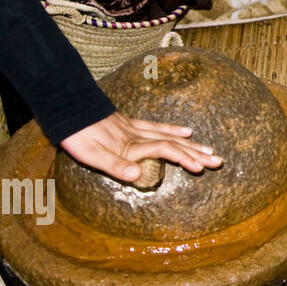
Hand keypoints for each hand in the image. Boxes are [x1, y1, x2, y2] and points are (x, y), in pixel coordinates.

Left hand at [59, 111, 220, 182]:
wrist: (69, 110)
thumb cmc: (78, 136)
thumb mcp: (91, 155)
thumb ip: (115, 165)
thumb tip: (138, 176)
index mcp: (132, 145)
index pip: (165, 150)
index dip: (184, 159)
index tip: (201, 168)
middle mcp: (138, 136)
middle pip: (174, 143)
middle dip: (196, 153)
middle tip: (217, 160)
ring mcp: (135, 128)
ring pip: (169, 136)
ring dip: (190, 144)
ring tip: (209, 149)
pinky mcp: (129, 124)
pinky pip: (157, 127)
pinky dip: (173, 130)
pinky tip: (184, 131)